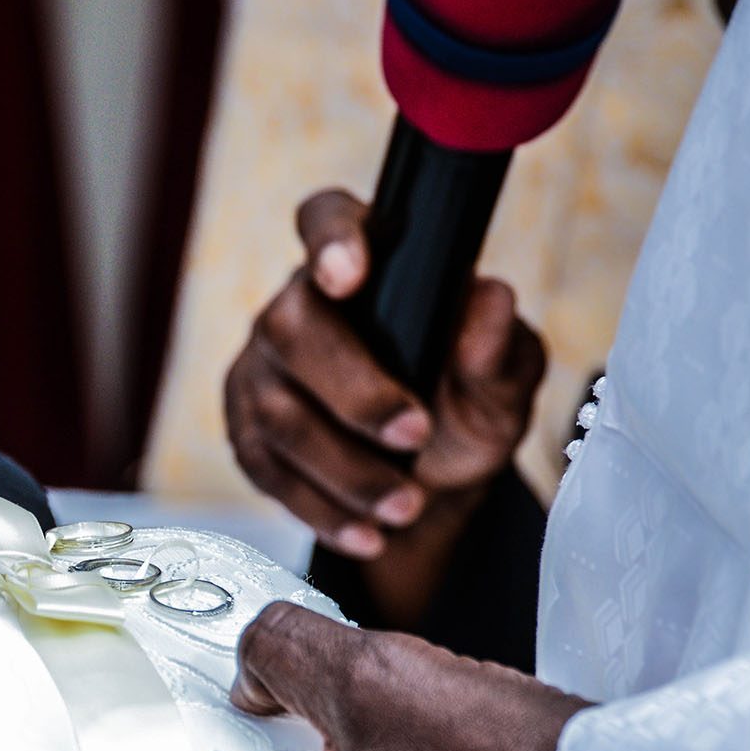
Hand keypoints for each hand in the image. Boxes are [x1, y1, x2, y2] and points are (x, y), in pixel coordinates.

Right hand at [226, 190, 544, 622]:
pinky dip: (323, 508)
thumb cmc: (463, 407)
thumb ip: (500, 346)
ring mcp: (262, 372)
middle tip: (415, 435)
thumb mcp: (502, 383)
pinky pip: (270, 472)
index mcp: (362, 263)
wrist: (430, 484)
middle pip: (291, 328)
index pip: (325, 218)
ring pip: (278, 413)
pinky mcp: (248, 434)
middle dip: (353, 391)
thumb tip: (489, 303)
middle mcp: (296, 307)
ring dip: (346, 467)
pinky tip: (368, 532)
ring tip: (406, 505)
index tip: (349, 275)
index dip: (330, 238)